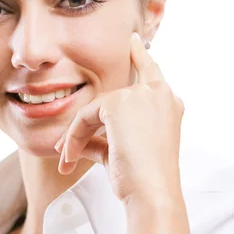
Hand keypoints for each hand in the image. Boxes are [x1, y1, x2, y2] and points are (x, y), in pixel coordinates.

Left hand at [54, 32, 184, 203]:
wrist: (152, 192)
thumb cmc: (143, 180)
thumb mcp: (123, 153)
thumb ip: (102, 139)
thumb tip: (78, 141)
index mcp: (168, 104)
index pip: (151, 71)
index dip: (140, 55)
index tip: (133, 40)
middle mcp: (159, 94)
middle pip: (109, 101)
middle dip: (84, 127)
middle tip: (65, 152)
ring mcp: (141, 95)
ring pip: (94, 111)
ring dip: (76, 136)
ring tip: (67, 160)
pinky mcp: (120, 103)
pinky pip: (85, 117)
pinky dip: (73, 138)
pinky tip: (69, 157)